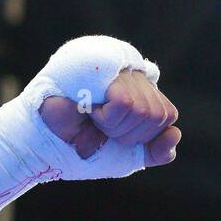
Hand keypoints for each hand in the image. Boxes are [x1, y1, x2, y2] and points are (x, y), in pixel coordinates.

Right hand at [40, 70, 180, 164]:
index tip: (116, 137)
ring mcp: (115, 65)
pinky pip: (125, 103)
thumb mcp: (127, 155)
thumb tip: (175, 133)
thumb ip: (155, 150)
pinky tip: (91, 111)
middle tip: (102, 129)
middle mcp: (130, 73)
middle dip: (130, 134)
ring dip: (116, 127)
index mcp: (140, 90)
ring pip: (144, 110)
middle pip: (159, 114)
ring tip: (94, 120)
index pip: (166, 114)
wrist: (46, 146)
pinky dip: (108, 119)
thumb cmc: (83, 147)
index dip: (144, 135)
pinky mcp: (99, 65)